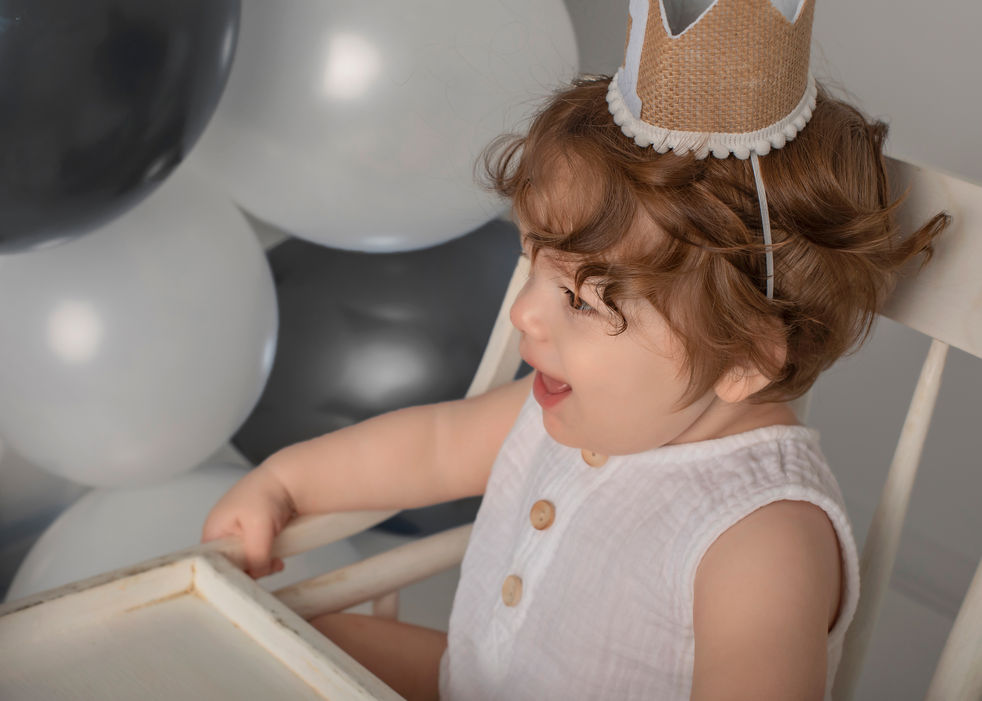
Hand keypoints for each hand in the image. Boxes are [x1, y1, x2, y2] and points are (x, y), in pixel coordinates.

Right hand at [201, 464, 294, 578]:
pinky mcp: (253, 536)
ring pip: (246, 563)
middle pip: (230, 566)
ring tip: (276, 561)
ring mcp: (238, 535)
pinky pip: (257, 556)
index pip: (212, 564)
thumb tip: (258, 574)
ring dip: (262, 565)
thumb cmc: (267, 494)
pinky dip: (268, 559)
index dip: (230, 574)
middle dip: (250, 570)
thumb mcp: (258, 528)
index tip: (249, 576)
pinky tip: (279, 559)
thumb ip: (255, 556)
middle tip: (267, 567)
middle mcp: (222, 534)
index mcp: (213, 531)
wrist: (288, 480)